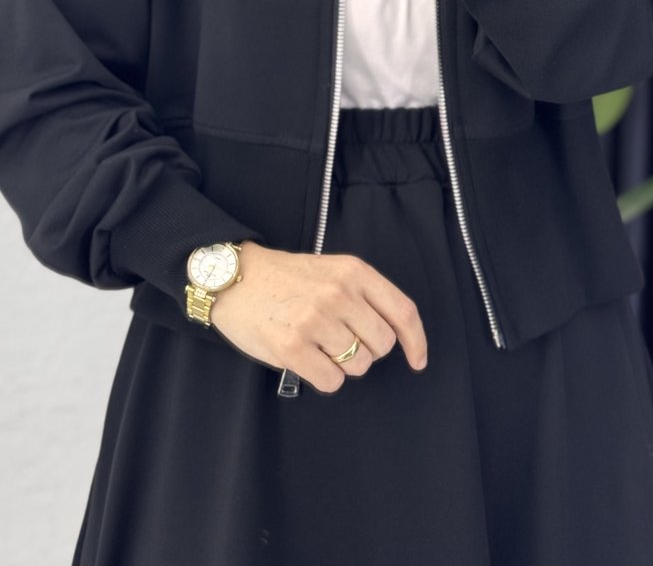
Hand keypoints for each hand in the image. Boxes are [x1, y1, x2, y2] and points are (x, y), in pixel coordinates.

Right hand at [208, 240, 428, 393]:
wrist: (234, 278)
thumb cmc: (287, 278)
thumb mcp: (332, 270)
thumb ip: (364, 295)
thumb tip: (396, 335)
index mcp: (354, 271)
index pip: (402, 312)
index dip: (416, 341)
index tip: (418, 361)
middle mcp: (339, 293)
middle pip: (382, 345)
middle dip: (367, 351)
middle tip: (341, 341)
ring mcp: (316, 320)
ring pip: (358, 366)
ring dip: (342, 364)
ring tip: (317, 343)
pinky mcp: (292, 346)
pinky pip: (332, 381)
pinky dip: (323, 377)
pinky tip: (306, 358)